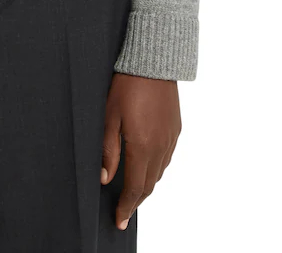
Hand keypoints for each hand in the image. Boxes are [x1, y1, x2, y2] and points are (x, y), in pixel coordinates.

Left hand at [100, 72, 180, 230]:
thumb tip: (105, 178)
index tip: (119, 220)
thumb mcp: (109, 116)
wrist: (153, 62)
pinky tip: (146, 166)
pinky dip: (156, 169)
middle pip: (149, 185)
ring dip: (146, 185)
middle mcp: (161, 147)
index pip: (134, 188)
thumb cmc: (127, 85)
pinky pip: (167, 157)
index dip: (126, 207)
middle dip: (136, 202)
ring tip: (132, 192)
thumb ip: (108, 150)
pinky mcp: (176, 129)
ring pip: (159, 173)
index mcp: (143, 146)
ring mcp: (171, 138)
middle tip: (124, 212)